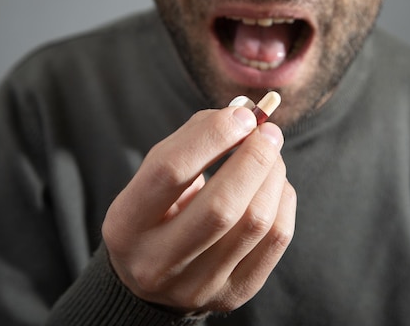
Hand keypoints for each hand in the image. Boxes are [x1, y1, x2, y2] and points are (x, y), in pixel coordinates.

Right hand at [102, 106, 296, 313]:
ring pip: (256, 222)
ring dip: (273, 176)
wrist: (154, 277)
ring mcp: (198, 285)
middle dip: (254, 158)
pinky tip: (275, 186)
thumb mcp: (154, 177)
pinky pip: (276, 239)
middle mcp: (157, 263)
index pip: (170, 171)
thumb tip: (244, 116)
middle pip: (221, 206)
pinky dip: (283, 200)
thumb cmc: (159, 212)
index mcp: (126, 225)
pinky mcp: (234, 294)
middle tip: (268, 132)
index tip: (243, 116)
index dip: (214, 135)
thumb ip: (193, 141)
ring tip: (271, 156)